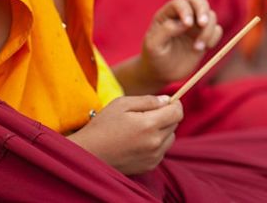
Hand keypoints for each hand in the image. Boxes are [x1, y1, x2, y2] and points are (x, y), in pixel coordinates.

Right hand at [68, 95, 182, 174]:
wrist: (88, 154)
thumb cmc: (103, 126)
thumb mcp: (122, 104)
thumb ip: (148, 100)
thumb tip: (166, 100)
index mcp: (149, 125)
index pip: (178, 112)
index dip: (175, 103)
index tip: (167, 101)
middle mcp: (155, 143)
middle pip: (175, 124)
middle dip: (166, 115)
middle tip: (147, 113)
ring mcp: (153, 157)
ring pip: (170, 138)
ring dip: (163, 130)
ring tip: (143, 127)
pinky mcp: (149, 166)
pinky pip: (162, 150)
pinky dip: (157, 143)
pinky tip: (139, 140)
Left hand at [139, 0, 222, 85]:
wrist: (162, 72)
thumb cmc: (154, 57)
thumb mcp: (153, 46)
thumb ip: (166, 31)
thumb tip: (184, 23)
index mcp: (167, 14)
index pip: (180, 3)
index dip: (185, 10)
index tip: (187, 25)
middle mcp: (183, 15)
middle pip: (198, 0)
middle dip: (203, 10)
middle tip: (202, 24)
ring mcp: (195, 25)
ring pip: (210, 15)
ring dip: (207, 31)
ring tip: (198, 47)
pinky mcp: (205, 35)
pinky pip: (217, 30)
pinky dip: (214, 37)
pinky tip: (205, 48)